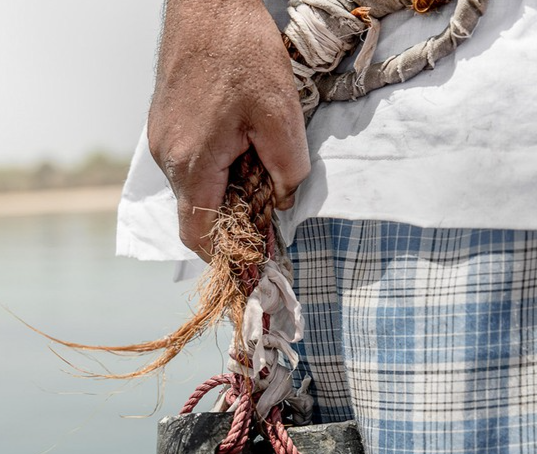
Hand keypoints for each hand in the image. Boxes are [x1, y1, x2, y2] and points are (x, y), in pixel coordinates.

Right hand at [148, 0, 309, 261]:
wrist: (207, 2)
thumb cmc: (242, 52)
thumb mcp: (281, 116)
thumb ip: (288, 171)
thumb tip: (282, 201)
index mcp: (192, 164)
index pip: (198, 235)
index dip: (225, 255)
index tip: (252, 258)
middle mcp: (168, 157)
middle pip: (197, 214)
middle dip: (233, 220)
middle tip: (267, 206)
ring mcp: (162, 140)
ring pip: (194, 189)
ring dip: (226, 192)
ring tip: (258, 168)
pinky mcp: (165, 125)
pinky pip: (190, 165)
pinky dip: (216, 171)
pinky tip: (241, 146)